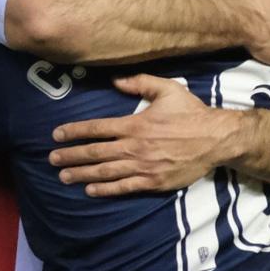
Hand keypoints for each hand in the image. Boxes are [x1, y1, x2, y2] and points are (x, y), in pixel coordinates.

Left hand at [50, 74, 239, 196]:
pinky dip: (106, 190)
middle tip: (52, 159)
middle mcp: (135, 147)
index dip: (74, 132)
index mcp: (135, 124)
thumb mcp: (168, 89)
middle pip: (95, 152)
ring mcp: (144, 166)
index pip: (97, 129)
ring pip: (106, 172)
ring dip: (82, 174)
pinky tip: (90, 190)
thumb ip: (140, 82)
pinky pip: (125, 187)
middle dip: (71, 156)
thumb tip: (115, 80)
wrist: (217, 139)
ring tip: (63, 176)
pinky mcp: (154, 181)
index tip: (56, 135)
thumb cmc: (191, 113)